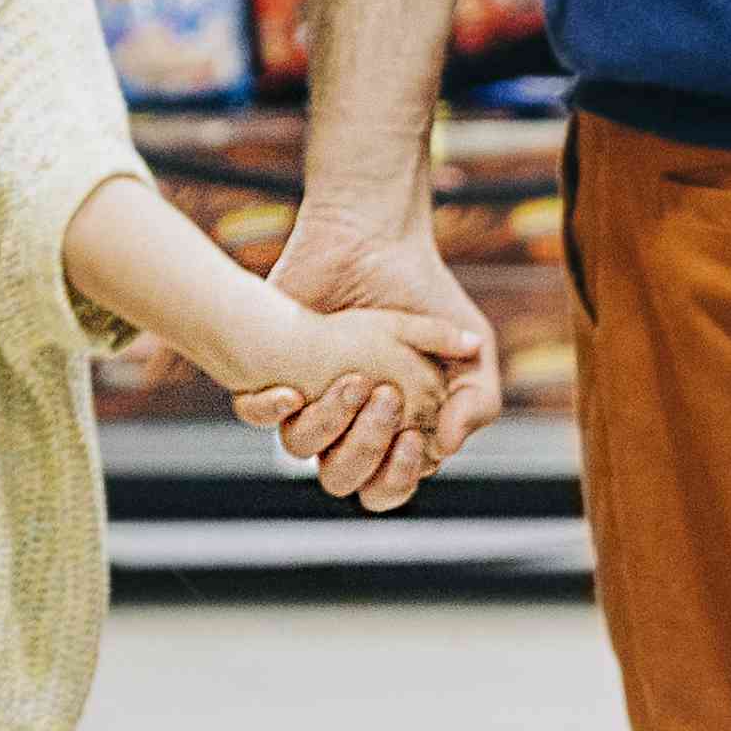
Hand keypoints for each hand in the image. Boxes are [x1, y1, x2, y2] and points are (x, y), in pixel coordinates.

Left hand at [231, 293, 461, 508]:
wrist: (377, 241)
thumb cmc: (424, 296)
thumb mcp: (473, 349)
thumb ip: (477, 402)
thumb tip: (445, 448)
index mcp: (392, 432)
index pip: (385, 488)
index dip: (396, 474)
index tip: (413, 435)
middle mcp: (345, 425)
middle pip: (343, 478)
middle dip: (366, 448)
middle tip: (387, 396)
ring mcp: (306, 400)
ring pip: (299, 448)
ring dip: (329, 421)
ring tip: (355, 378)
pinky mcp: (270, 371)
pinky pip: (254, 412)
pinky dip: (270, 408)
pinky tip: (294, 389)